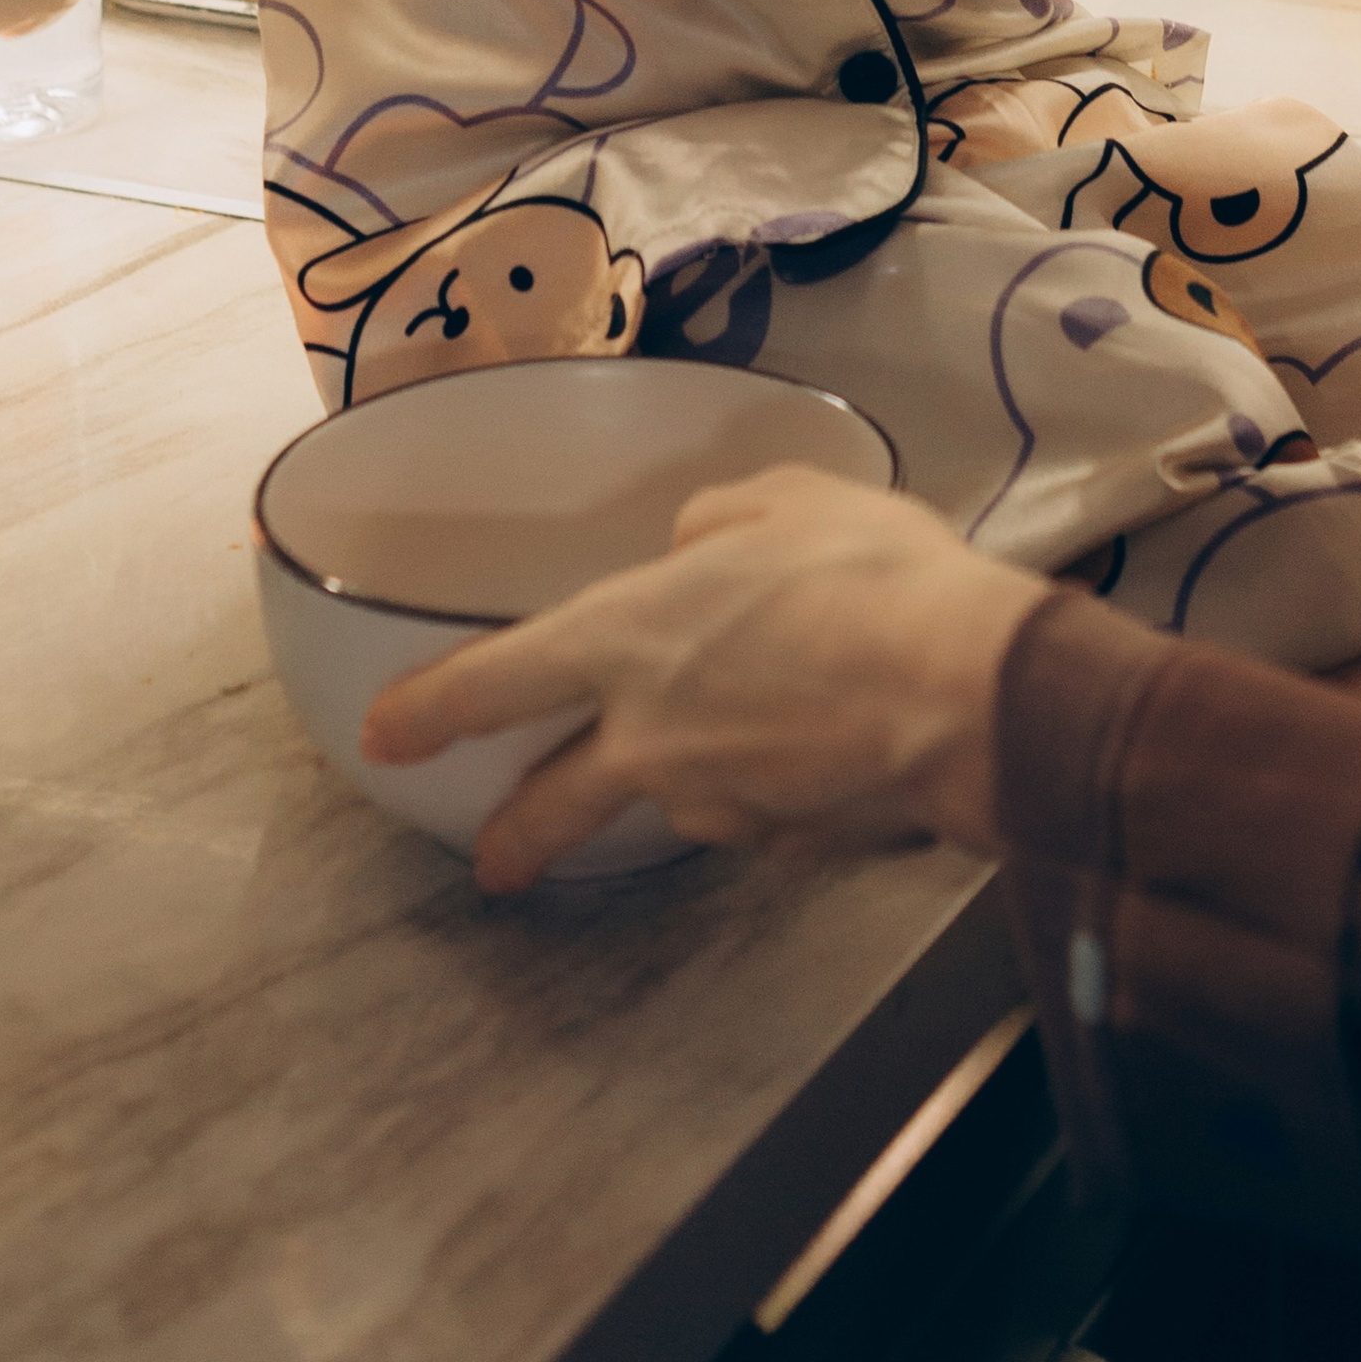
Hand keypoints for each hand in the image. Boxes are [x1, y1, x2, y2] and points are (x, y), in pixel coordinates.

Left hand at [359, 467, 1054, 894]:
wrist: (977, 697)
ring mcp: (719, 805)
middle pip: (555, 803)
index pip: (495, 682)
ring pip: (676, 801)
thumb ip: (719, 523)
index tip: (382, 738)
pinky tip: (827, 753)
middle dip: (518, 835)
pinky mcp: (787, 849)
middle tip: (496, 861)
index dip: (430, 710)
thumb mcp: (790, 500)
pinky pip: (763, 814)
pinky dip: (776, 790)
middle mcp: (650, 737)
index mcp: (628, 639)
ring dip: (689, 782)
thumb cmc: (877, 579)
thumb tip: (693, 551)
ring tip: (755, 734)